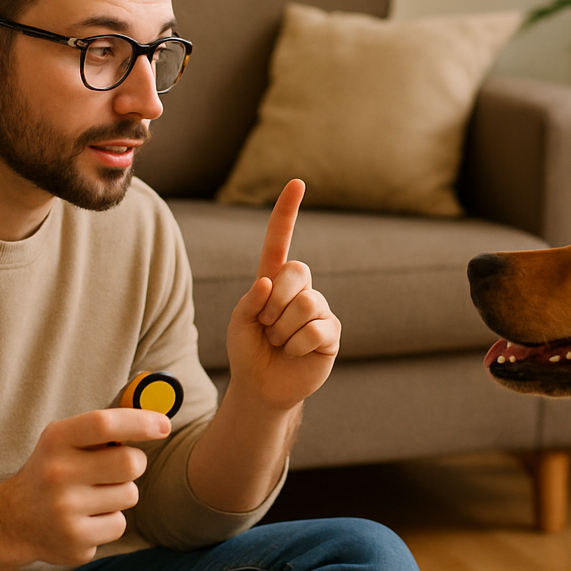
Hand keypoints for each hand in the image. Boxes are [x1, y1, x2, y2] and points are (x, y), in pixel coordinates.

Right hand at [0, 408, 170, 565]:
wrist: (13, 521)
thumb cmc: (54, 470)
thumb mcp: (65, 441)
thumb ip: (104, 429)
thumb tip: (156, 418)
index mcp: (56, 441)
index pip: (104, 424)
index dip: (140, 422)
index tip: (164, 425)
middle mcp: (57, 474)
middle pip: (130, 463)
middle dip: (136, 462)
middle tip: (121, 466)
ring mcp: (65, 512)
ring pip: (130, 495)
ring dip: (121, 493)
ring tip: (93, 495)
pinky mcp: (75, 542)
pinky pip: (119, 524)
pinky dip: (110, 520)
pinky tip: (86, 518)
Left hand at [226, 179, 340, 410]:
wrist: (262, 387)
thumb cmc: (248, 350)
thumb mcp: (238, 322)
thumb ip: (249, 300)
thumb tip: (269, 283)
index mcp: (274, 279)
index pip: (281, 240)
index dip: (288, 212)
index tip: (297, 183)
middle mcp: (301, 289)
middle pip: (296, 272)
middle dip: (274, 304)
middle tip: (267, 328)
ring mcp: (319, 310)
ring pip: (305, 304)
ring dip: (282, 330)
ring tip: (280, 343)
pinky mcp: (332, 333)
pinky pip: (316, 329)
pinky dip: (297, 345)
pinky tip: (295, 353)